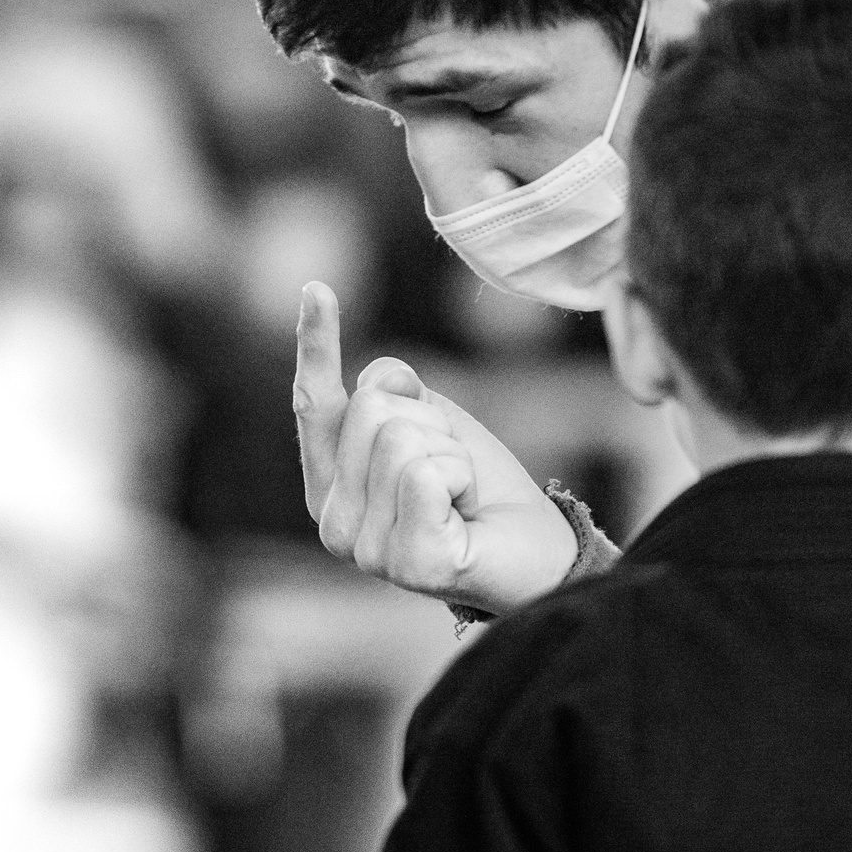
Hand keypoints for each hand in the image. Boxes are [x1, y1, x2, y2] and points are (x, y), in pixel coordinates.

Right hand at [293, 282, 577, 613]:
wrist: (535, 553)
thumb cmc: (480, 490)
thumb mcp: (433, 423)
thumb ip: (392, 395)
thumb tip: (380, 381)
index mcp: (331, 489)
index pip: (315, 406)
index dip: (316, 345)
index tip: (317, 288)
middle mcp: (334, 524)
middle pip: (370, 411)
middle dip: (428, 423)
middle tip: (452, 469)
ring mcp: (366, 550)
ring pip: (400, 441)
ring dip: (451, 454)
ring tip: (461, 494)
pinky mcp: (406, 564)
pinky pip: (426, 475)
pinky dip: (461, 478)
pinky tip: (464, 514)